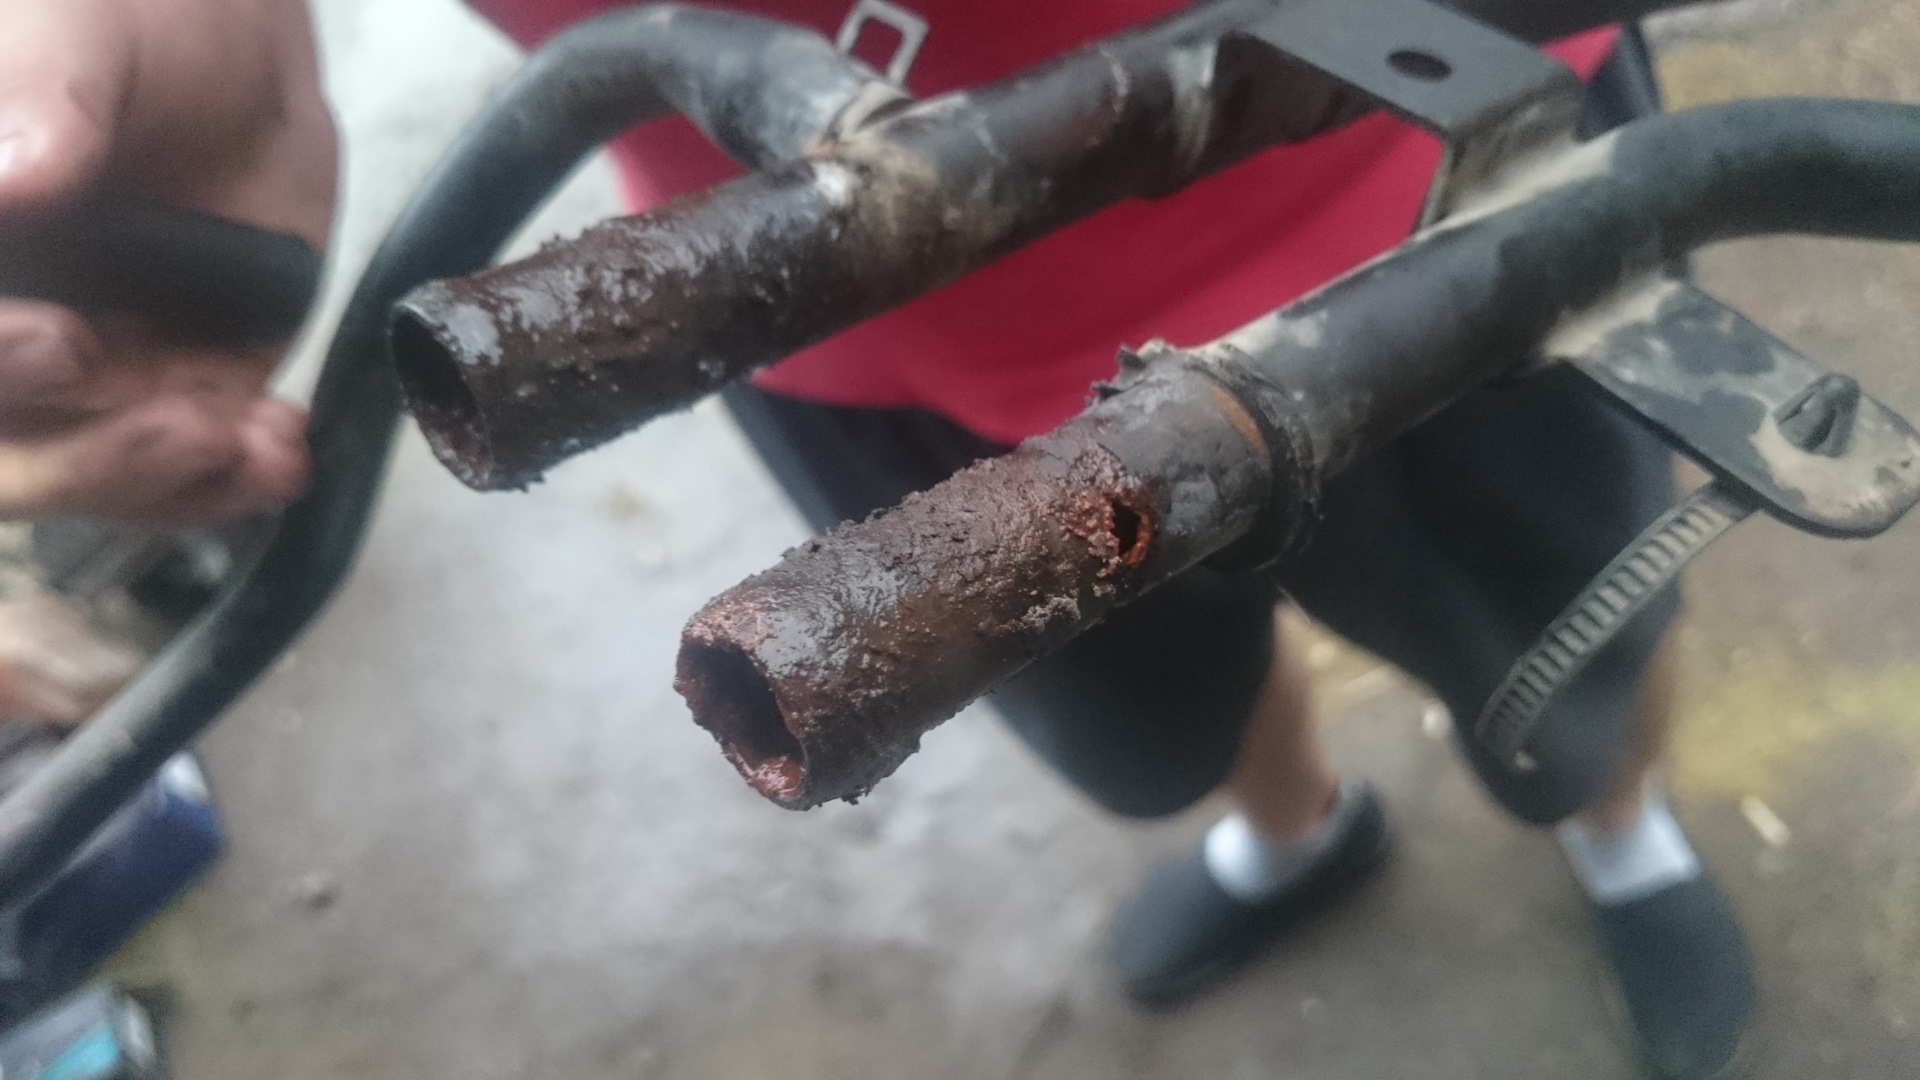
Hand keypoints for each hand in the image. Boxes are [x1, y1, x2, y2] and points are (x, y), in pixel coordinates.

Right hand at [0, 0, 334, 527]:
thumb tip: (15, 181)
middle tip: (174, 425)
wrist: (229, 58)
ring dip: (166, 482)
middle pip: (1, 457)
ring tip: (246, 444)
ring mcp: (76, 380)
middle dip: (79, 458)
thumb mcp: (76, 33)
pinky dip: (231, 482)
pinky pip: (181, 477)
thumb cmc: (118, 21)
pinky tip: (276, 452)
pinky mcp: (169, 396)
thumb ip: (42, 99)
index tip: (54, 341)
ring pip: (85, 481)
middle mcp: (0, 333)